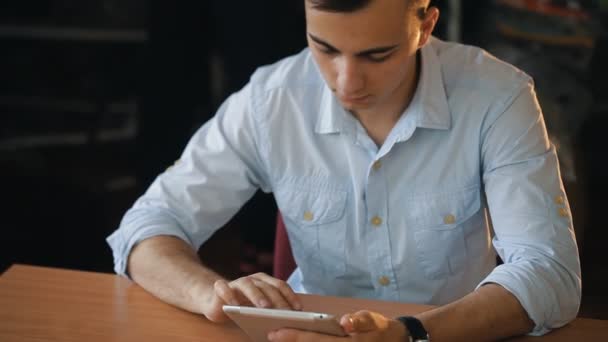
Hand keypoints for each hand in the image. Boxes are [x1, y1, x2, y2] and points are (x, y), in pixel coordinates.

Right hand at [201, 272, 301, 321]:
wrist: (215, 301)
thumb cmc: (241, 306)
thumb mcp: (257, 309)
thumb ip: (270, 311)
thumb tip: (288, 323)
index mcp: (264, 282)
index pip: (280, 286)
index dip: (290, 296)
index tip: (298, 309)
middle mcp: (252, 279)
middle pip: (266, 287)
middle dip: (277, 299)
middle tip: (285, 312)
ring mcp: (236, 282)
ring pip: (247, 285)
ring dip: (257, 295)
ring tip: (265, 307)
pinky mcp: (220, 287)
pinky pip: (224, 288)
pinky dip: (230, 295)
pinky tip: (235, 305)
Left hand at [267, 310, 407, 341]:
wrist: (394, 341)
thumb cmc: (380, 328)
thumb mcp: (373, 320)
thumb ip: (360, 321)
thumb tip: (345, 322)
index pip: (314, 341)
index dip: (293, 337)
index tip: (275, 332)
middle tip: (268, 334)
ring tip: (276, 338)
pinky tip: (293, 341)